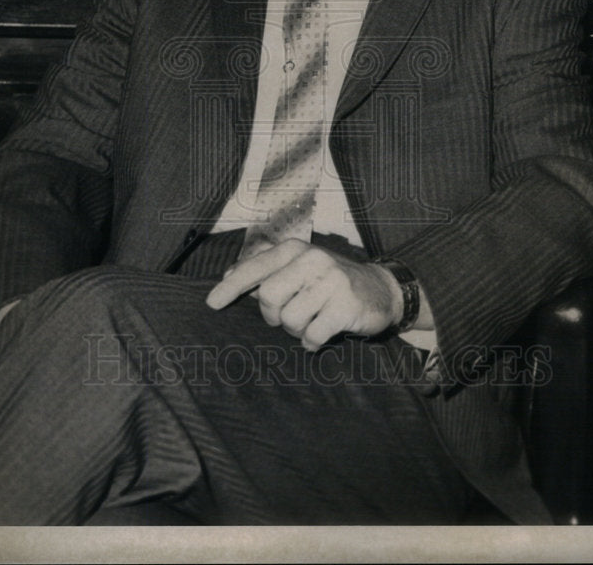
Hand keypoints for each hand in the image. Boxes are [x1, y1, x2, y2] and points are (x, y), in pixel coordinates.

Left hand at [205, 239, 402, 351]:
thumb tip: (229, 274)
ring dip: (297, 330)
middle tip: (290, 316)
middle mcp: (311, 260)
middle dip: (274, 316)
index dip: (230, 287)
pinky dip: (312, 342)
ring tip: (312, 321)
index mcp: (294, 249)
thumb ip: (265, 270)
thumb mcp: (299, 267)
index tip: (211, 303)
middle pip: (269, 298)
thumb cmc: (330, 281)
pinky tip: (323, 334)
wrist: (381, 290)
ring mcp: (331, 281)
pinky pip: (312, 335)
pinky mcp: (345, 305)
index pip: (254, 268)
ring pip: (289, 319)